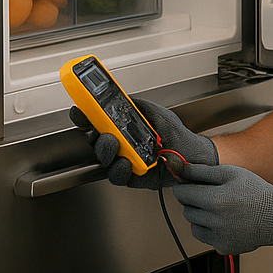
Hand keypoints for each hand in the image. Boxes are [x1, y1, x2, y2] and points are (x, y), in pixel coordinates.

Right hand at [69, 97, 217, 188]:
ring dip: (105, 152)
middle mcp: (121, 145)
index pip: (97, 123)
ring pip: (104, 160)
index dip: (85, 118)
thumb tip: (118, 96)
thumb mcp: (155, 112)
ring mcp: (125, 161)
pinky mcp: (132, 177)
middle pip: (96, 142)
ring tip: (114, 144)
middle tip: (99, 132)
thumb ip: (136, 105)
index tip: (80, 112)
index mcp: (123, 128)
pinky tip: (125, 163)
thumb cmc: (175, 134)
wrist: (193, 153)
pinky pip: (118, 176)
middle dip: (94, 137)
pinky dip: (119, 169)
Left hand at [172, 162, 272, 255]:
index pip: (181, 193)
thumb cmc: (256, 192)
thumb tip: (180, 169)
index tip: (190, 184)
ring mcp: (218, 237)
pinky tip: (226, 221)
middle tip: (212, 195)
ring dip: (201, 217)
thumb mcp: (232, 173)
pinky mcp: (222, 247)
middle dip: (194, 202)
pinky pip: (204, 237)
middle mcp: (214, 221)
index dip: (184, 186)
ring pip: (193, 225)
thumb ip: (203, 171)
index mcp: (214, 199)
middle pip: (186, 210)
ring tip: (221, 209)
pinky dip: (210, 229)